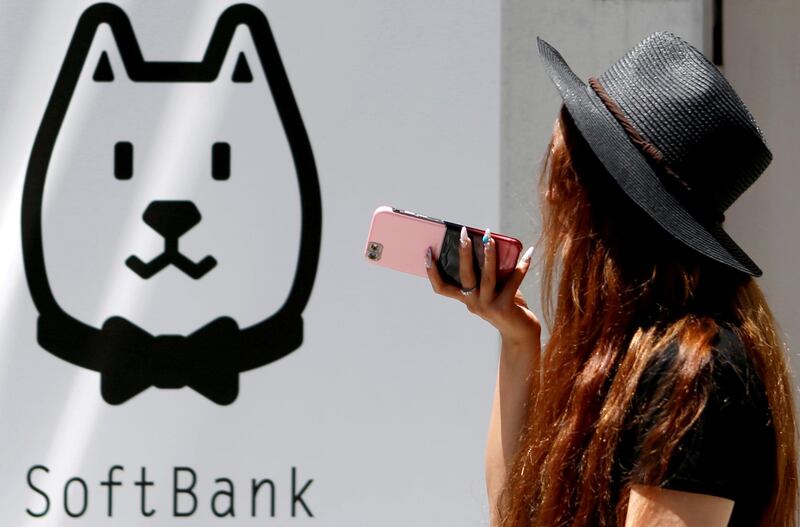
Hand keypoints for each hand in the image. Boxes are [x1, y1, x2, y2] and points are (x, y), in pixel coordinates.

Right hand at [425, 227, 540, 347]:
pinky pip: (513, 282)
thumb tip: (492, 244)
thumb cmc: (507, 305)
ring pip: (487, 277)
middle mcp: (473, 303)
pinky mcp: (505, 308)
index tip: (428, 251)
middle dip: (463, 253)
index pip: (442, 287)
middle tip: (464, 233)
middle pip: (465, 276)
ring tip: (490, 239)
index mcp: (466, 298)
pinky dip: (522, 266)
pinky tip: (528, 252)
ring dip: (489, 256)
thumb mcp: (495, 288)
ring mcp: (488, 307)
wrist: (521, 333)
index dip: (432, 272)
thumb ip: (491, 271)